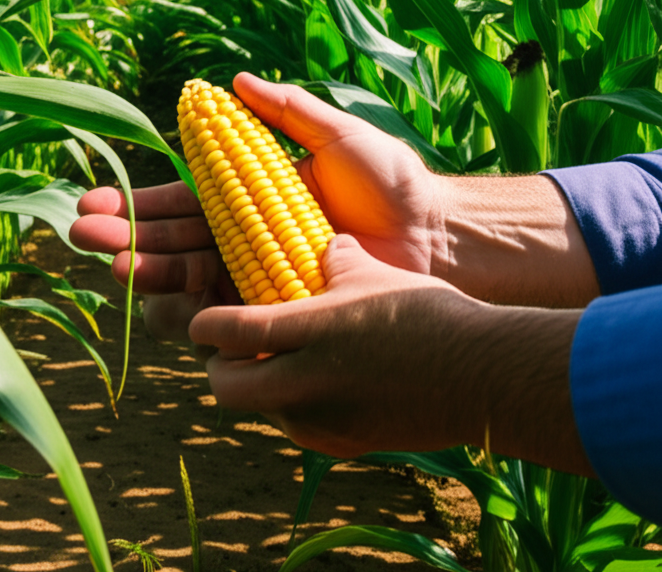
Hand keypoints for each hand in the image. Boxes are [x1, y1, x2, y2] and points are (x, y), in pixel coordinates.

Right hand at [70, 71, 446, 342]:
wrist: (436, 236)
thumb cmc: (391, 182)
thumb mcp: (336, 134)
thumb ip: (286, 111)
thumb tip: (233, 83)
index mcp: (247, 196)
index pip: (177, 201)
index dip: (134, 204)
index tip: (93, 203)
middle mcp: (242, 240)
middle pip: (169, 243)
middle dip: (122, 240)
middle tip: (83, 236)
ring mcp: (256, 279)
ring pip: (184, 282)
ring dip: (143, 274)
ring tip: (115, 264)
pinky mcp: (276, 312)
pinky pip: (222, 318)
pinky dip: (184, 314)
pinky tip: (156, 304)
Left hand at [190, 235, 590, 472]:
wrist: (485, 375)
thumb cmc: (427, 313)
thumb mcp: (371, 273)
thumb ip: (332, 259)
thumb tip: (320, 242)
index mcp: (307, 332)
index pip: (226, 333)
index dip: (203, 325)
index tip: (201, 319)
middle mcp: (306, 384)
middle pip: (226, 387)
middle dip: (217, 366)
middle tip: (225, 346)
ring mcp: (326, 421)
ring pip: (261, 411)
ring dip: (256, 388)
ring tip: (273, 360)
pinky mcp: (348, 444)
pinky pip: (298, 427)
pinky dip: (292, 407)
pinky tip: (314, 382)